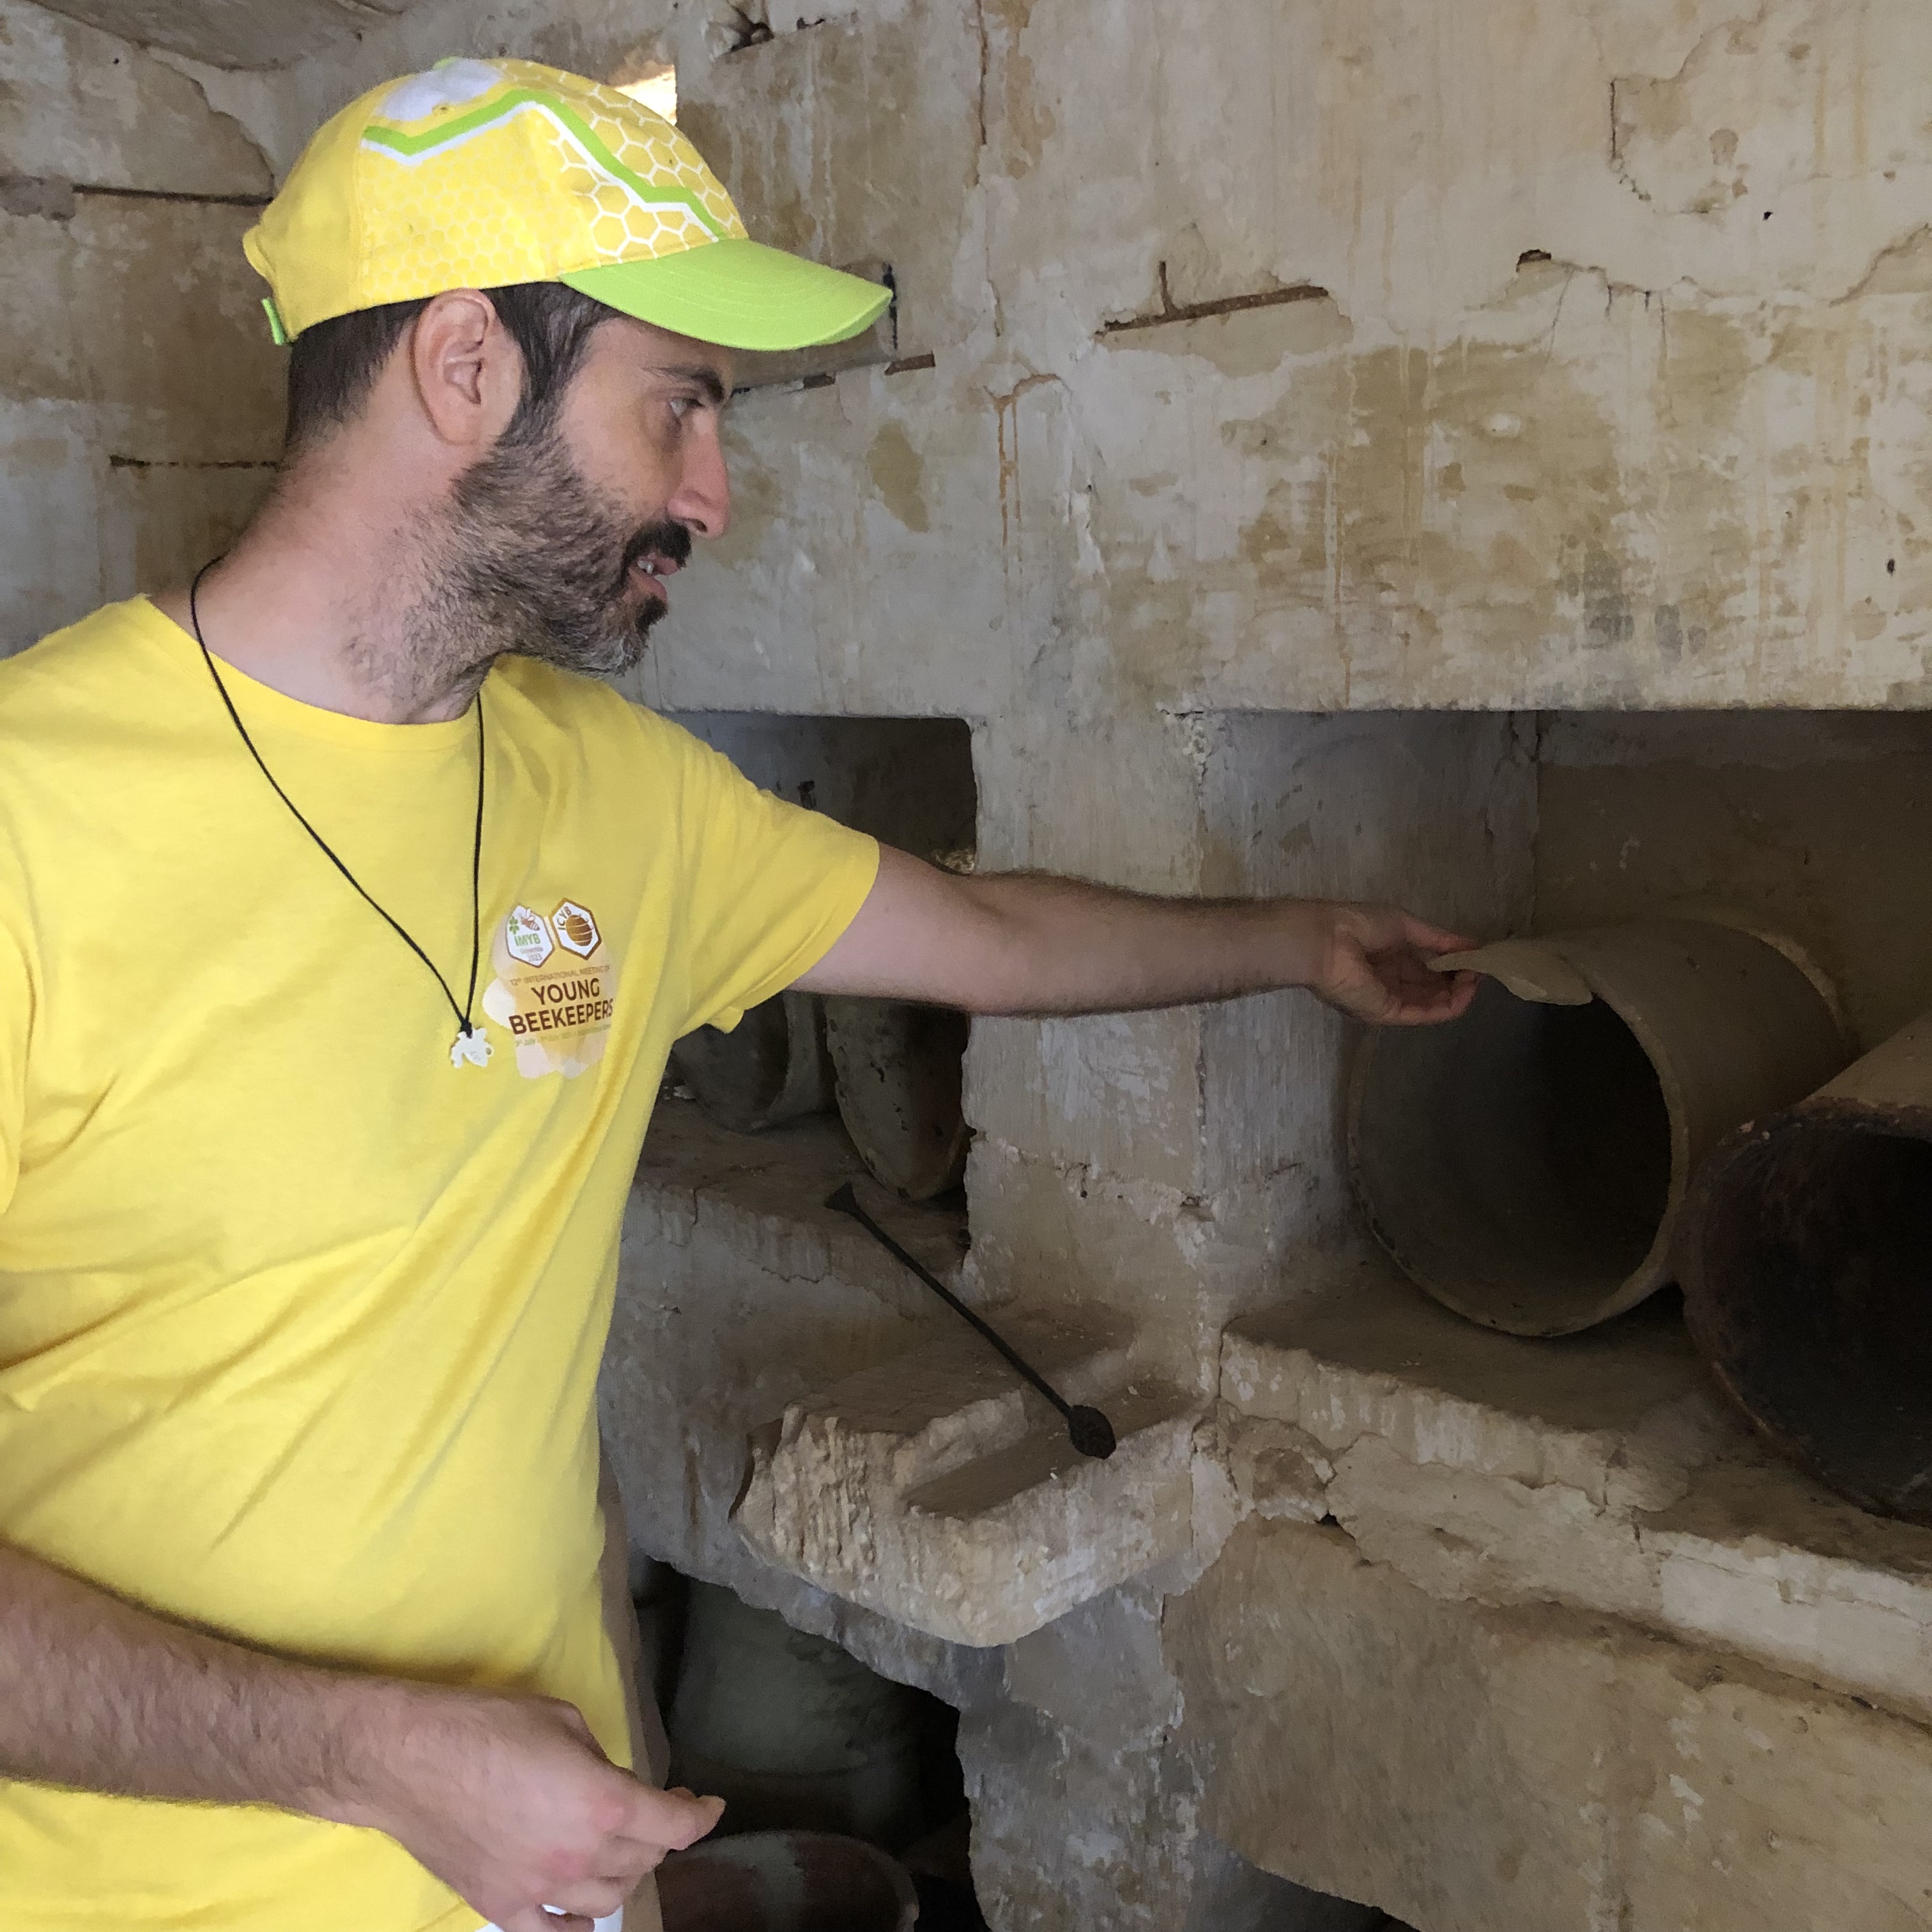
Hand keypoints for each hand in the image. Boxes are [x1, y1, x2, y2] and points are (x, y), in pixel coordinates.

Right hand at [323, 1681, 723, 1931]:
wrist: (408, 1760)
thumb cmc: (488, 1726)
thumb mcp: (564, 1722)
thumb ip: (600, 1762)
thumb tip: (611, 1785)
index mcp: (603, 1803)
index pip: (674, 1825)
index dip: (701, 1816)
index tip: (709, 1806)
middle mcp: (579, 1855)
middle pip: (643, 1860)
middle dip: (657, 1834)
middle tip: (653, 1811)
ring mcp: (540, 1890)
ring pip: (607, 1900)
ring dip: (623, 1874)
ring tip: (618, 1849)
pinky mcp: (502, 1907)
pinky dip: (578, 1924)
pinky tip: (583, 1909)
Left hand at [1303, 902, 1477, 1025]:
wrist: (1326, 940)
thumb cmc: (1359, 925)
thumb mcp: (1407, 925)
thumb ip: (1439, 938)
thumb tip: (1472, 945)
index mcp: (1390, 957)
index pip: (1428, 968)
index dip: (1454, 964)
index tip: (1476, 957)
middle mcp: (1391, 981)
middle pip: (1433, 988)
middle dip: (1459, 980)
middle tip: (1481, 970)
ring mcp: (1389, 1000)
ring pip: (1432, 1003)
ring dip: (1458, 993)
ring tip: (1477, 978)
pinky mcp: (1387, 1013)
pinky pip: (1424, 1014)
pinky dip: (1448, 1005)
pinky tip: (1466, 992)